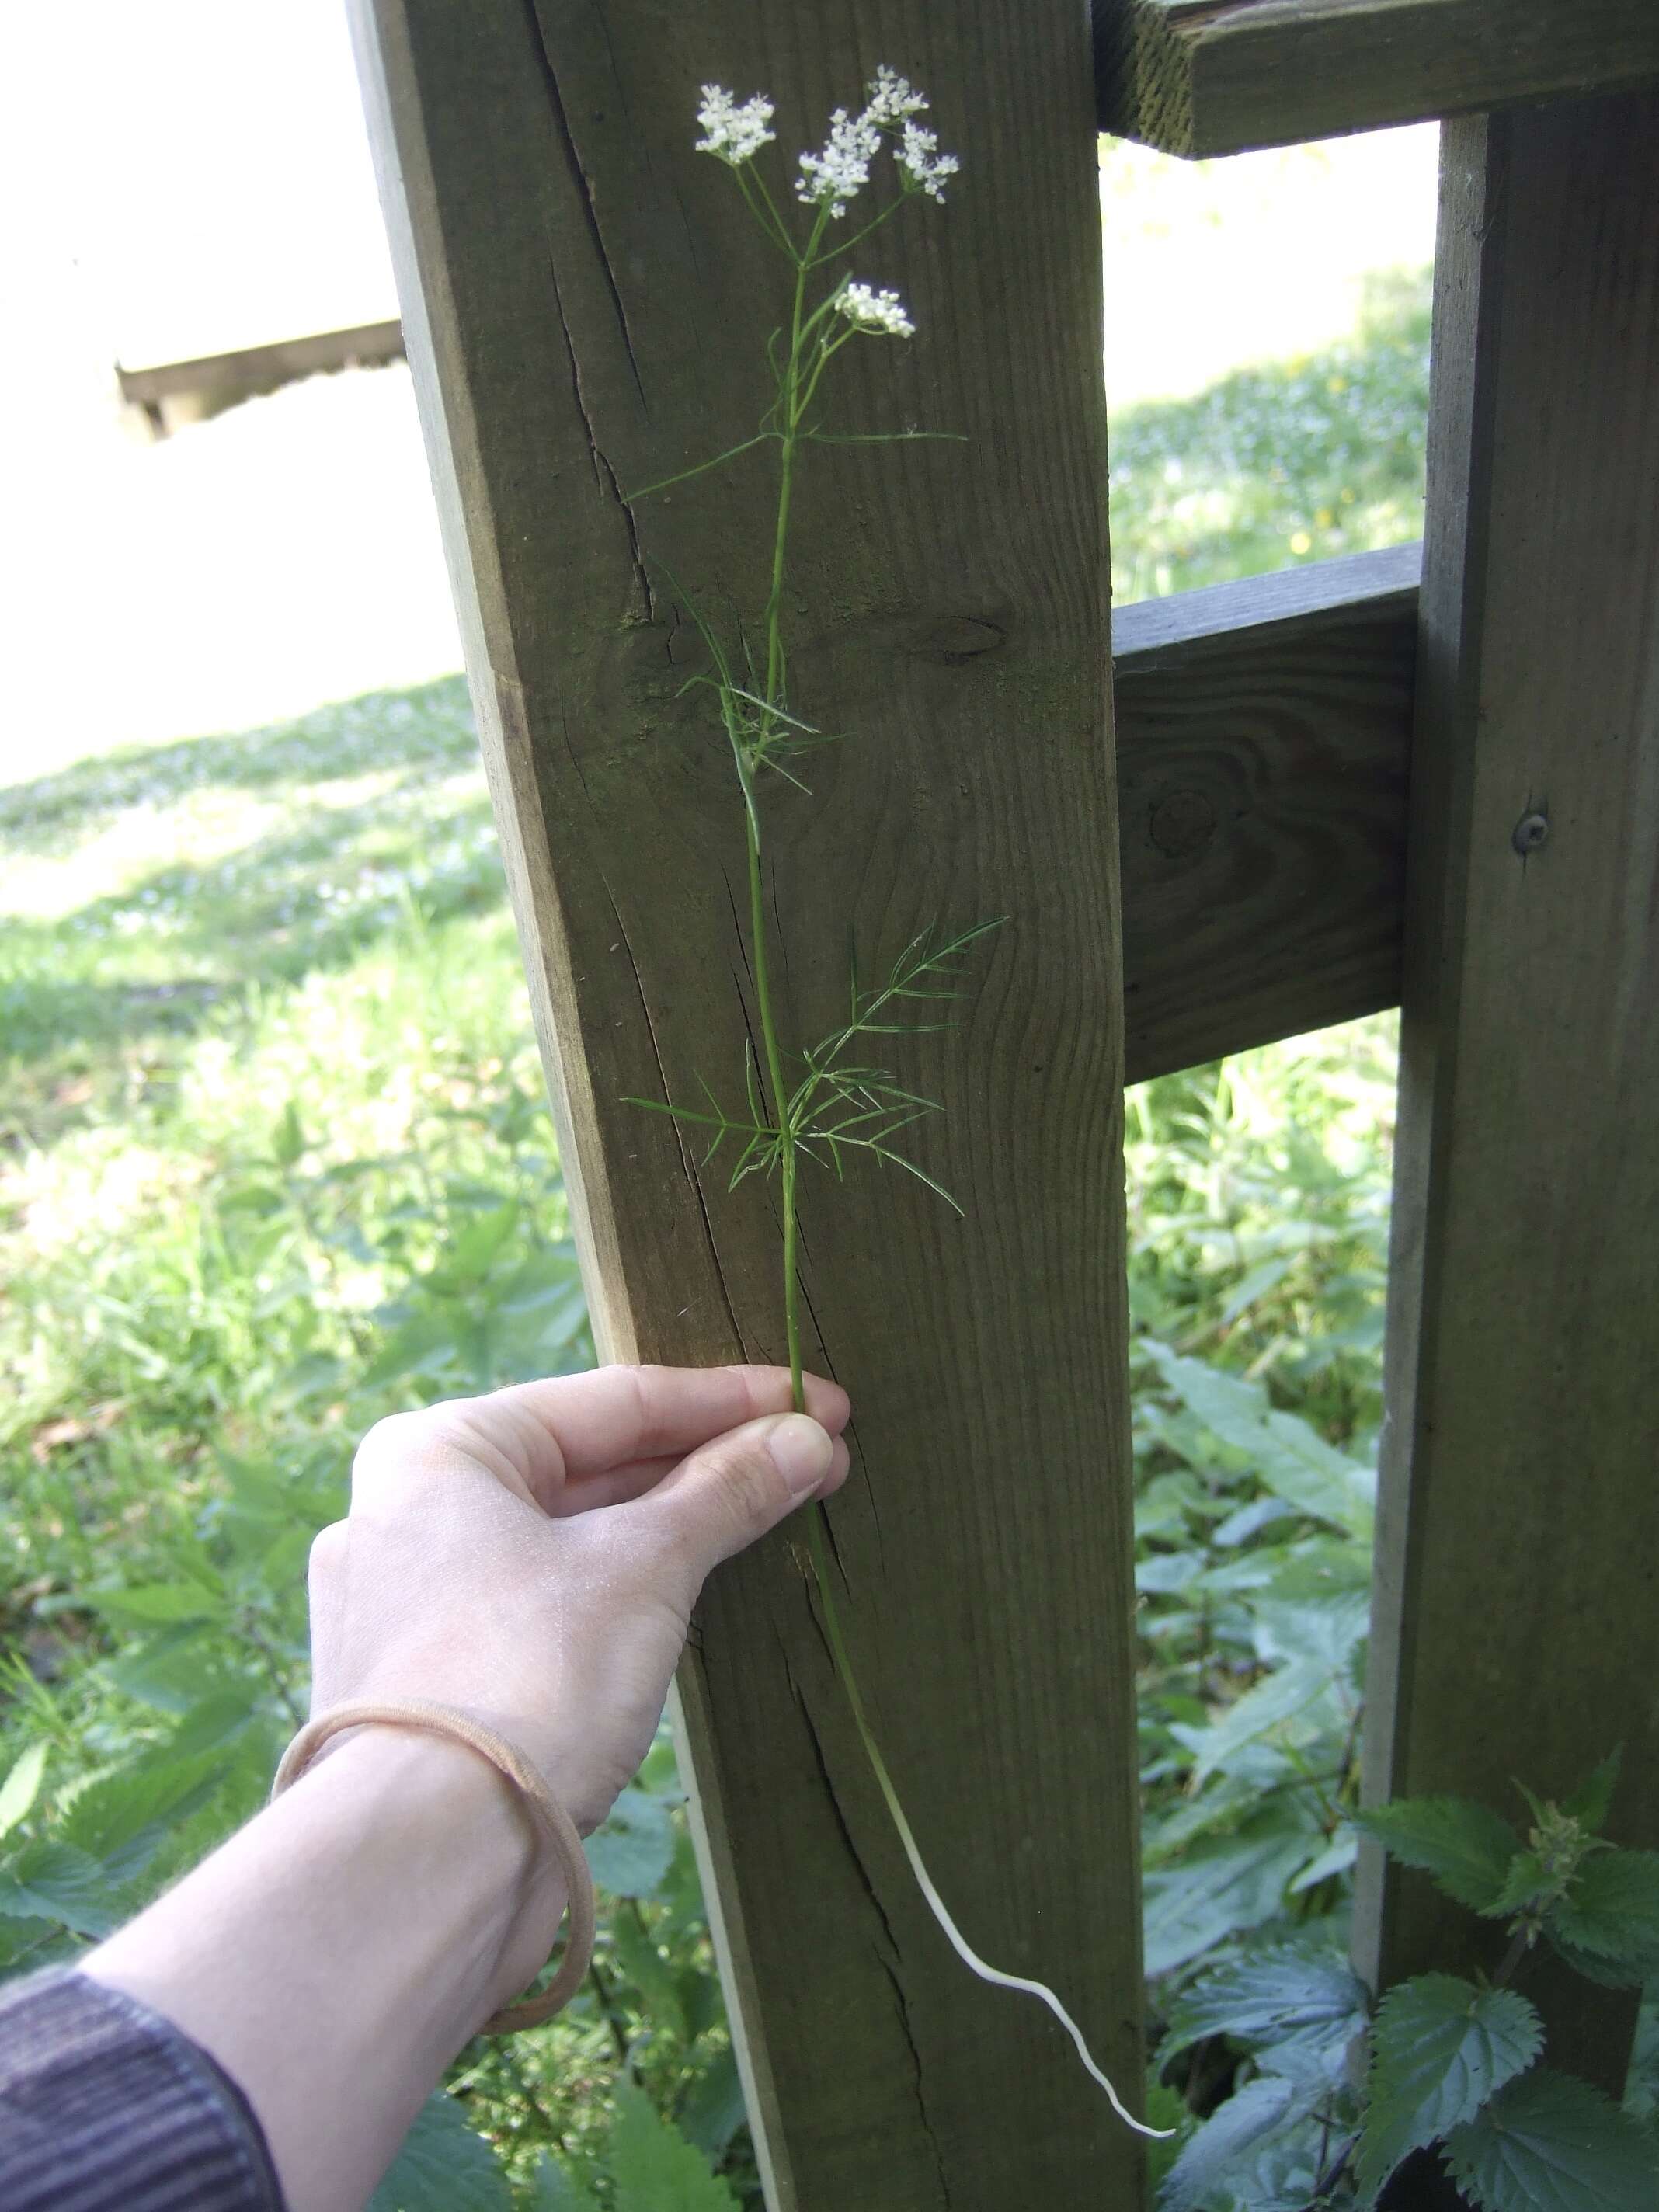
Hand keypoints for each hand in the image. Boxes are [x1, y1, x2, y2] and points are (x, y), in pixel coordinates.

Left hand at [304, 1363, 850, 1835]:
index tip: (822, 1403)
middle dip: (708, 1464)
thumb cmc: (527, 1678)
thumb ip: (727, 1491)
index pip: (614, 1401)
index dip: (732, 1400)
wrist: (424, 1865)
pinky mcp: (426, 1682)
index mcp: (439, 1450)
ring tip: (771, 1515)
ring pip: (567, 1540)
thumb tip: (809, 1438)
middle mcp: (406, 1511)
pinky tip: (692, 1592)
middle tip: (819, 1462)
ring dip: (670, 1529)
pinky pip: (542, 1605)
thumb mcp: (645, 1568)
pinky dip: (620, 1592)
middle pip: (589, 1466)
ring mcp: (409, 1602)